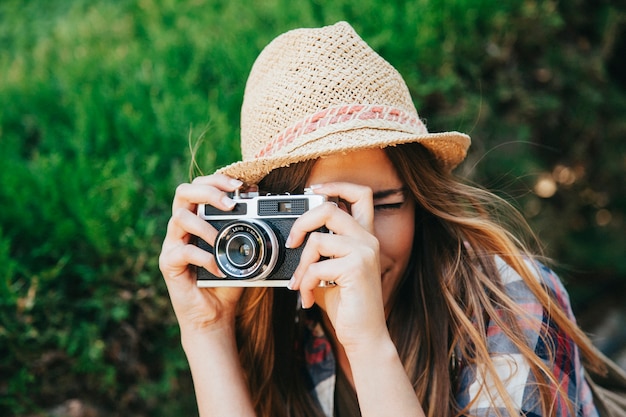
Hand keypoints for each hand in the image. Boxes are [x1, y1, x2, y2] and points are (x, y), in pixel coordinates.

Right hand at [159, 174, 244, 332]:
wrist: (215, 315)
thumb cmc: (229, 281)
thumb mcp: (244, 252)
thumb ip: (250, 229)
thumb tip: (268, 207)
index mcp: (198, 218)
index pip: (200, 186)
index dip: (218, 180)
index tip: (241, 186)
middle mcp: (182, 227)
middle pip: (183, 192)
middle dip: (208, 191)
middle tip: (230, 204)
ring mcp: (173, 244)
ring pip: (180, 217)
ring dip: (205, 226)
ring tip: (221, 240)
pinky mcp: (169, 264)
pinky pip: (183, 251)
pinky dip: (205, 257)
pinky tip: (218, 269)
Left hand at [287, 182, 388, 351]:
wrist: (364, 336)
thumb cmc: (346, 304)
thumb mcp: (329, 271)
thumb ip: (319, 250)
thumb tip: (293, 236)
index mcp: (364, 236)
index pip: (360, 194)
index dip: (336, 185)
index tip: (313, 191)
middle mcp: (368, 239)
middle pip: (329, 208)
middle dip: (301, 223)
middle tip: (292, 242)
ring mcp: (365, 252)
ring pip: (317, 239)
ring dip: (301, 265)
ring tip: (300, 283)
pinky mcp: (357, 268)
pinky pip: (316, 267)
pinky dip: (305, 284)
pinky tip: (308, 298)